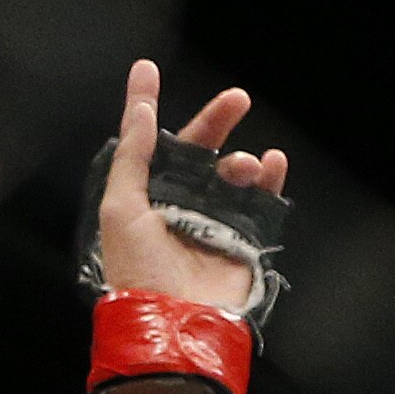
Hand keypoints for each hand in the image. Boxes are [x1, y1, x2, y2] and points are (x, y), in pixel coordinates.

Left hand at [92, 59, 288, 310]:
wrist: (175, 324)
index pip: (150, 144)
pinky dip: (271, 179)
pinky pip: (262, 203)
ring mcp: (214, 223)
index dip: (149, 106)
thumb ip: (132, 157)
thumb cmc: (138, 270)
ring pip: (233, 175)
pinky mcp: (244, 241)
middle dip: (217, 122)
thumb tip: (139, 108)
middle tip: (238, 99)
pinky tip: (273, 164)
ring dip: (241, 161)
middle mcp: (179, 206)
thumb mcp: (121, 208)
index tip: (148, 69)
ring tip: (243, 167)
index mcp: (145, 198)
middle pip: (200, 152)